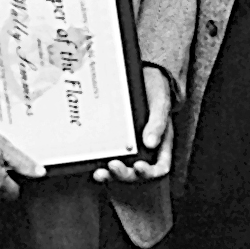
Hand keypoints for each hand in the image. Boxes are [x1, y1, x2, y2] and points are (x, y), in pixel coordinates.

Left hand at [95, 66, 174, 182]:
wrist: (142, 74)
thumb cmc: (155, 90)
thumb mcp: (160, 102)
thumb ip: (158, 122)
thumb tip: (150, 144)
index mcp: (160, 144)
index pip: (159, 167)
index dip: (149, 172)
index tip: (138, 166)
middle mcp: (143, 150)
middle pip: (135, 173)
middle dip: (124, 174)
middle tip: (113, 166)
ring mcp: (126, 147)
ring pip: (119, 168)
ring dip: (109, 174)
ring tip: (99, 173)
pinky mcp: (112, 140)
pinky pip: (106, 155)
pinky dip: (98, 161)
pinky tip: (89, 159)